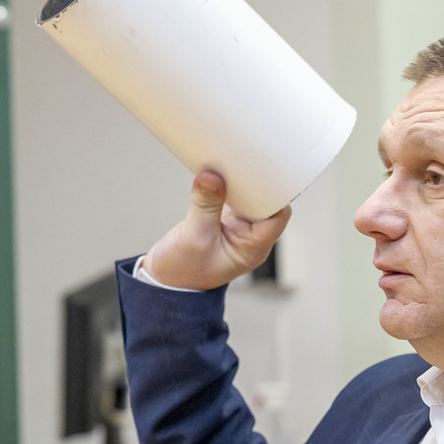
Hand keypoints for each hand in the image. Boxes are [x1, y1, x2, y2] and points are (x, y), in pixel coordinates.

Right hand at [144, 171, 290, 289]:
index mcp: (254, 247)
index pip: (278, 215)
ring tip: (231, 162)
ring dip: (241, 182)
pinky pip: (233, 199)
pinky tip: (220, 173)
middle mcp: (251, 238)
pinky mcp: (224, 223)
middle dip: (257, 182)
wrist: (165, 284)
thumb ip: (205, 204)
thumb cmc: (183, 271)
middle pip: (266, 203)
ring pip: (249, 198)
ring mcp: (238, 230)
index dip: (275, 193)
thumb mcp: (194, 235)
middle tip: (244, 160)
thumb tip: (211, 175)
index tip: (261, 172)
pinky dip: (228, 186)